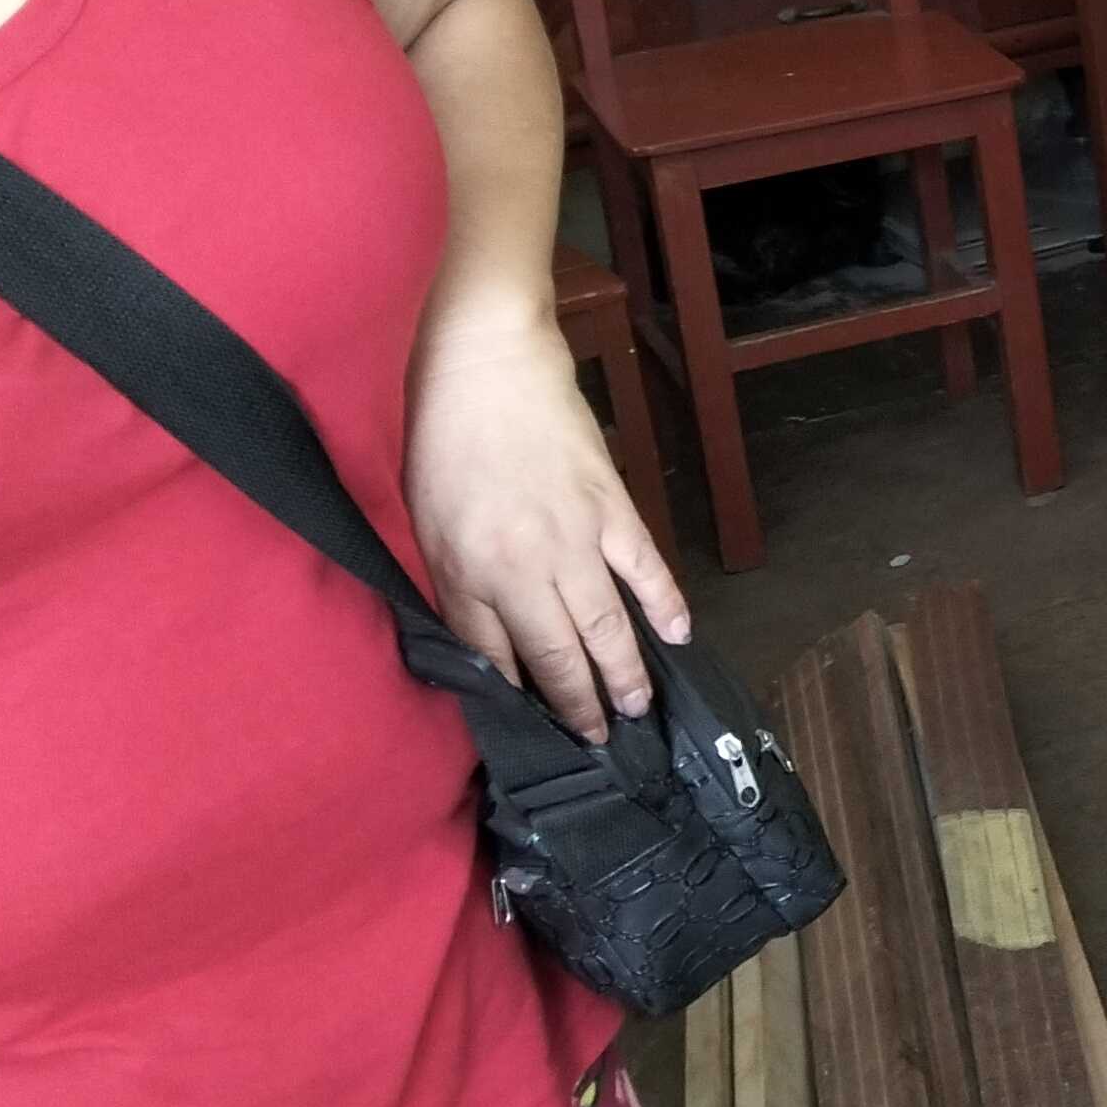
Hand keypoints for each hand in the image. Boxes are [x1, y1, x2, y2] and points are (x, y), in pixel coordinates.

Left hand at [399, 310, 691, 741]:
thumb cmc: (443, 443)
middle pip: (558, 652)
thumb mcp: (428, 524)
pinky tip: (678, 634)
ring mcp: (576, 536)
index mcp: (471, 570)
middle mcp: (526, 566)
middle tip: (599, 739)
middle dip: (579, 702)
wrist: (488, 367)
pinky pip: (644, 567)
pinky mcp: (612, 506)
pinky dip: (665, 603)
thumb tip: (489, 642)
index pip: (498, 654)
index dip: (519, 695)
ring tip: (638, 707)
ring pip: (607, 622)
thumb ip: (458, 587)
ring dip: (624, 671)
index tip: (537, 726)